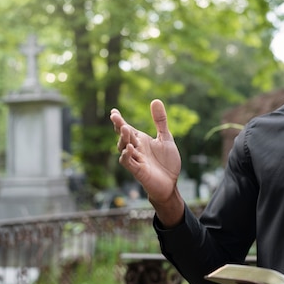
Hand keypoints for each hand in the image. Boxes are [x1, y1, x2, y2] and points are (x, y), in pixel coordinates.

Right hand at [110, 99, 184, 226]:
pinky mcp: (138, 171)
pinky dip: (127, 156)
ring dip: (124, 139)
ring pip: (124, 148)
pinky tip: (129, 148)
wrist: (171, 183)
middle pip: (124, 136)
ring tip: (125, 128)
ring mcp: (136, 160)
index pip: (127, 128)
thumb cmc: (167, 162)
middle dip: (119, 126)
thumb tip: (155, 100)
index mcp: (141, 140)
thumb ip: (160, 121)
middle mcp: (136, 149)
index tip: (113, 111)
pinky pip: (129, 163)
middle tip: (114, 116)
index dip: (119, 120)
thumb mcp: (166, 138)